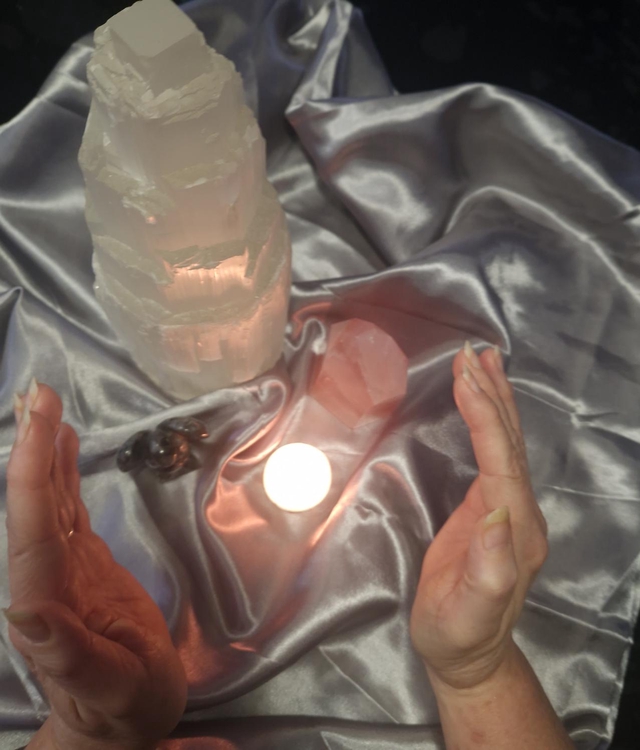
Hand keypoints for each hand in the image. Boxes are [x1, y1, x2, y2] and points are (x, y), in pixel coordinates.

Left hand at [4, 381, 186, 749]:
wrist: (121, 723)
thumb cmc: (124, 710)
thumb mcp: (111, 690)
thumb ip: (69, 657)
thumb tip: (23, 610)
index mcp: (47, 601)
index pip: (32, 525)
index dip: (32, 471)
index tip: (42, 420)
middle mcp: (44, 577)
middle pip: (32, 503)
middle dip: (31, 446)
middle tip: (38, 392)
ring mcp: (61, 568)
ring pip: (46, 500)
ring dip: (42, 450)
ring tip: (44, 403)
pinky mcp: (81, 565)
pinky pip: (66, 510)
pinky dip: (61, 472)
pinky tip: (60, 443)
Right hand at [410, 343, 547, 691]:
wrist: (469, 656)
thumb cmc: (458, 634)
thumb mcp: (467, 611)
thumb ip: (488, 569)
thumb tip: (496, 515)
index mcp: (512, 530)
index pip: (501, 460)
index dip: (483, 416)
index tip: (464, 377)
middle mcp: (519, 513)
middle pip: (510, 442)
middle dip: (491, 394)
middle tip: (471, 353)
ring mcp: (510, 510)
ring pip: (508, 443)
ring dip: (495, 399)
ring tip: (482, 361)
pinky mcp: (494, 509)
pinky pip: (496, 453)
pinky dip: (489, 421)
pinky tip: (482, 403)